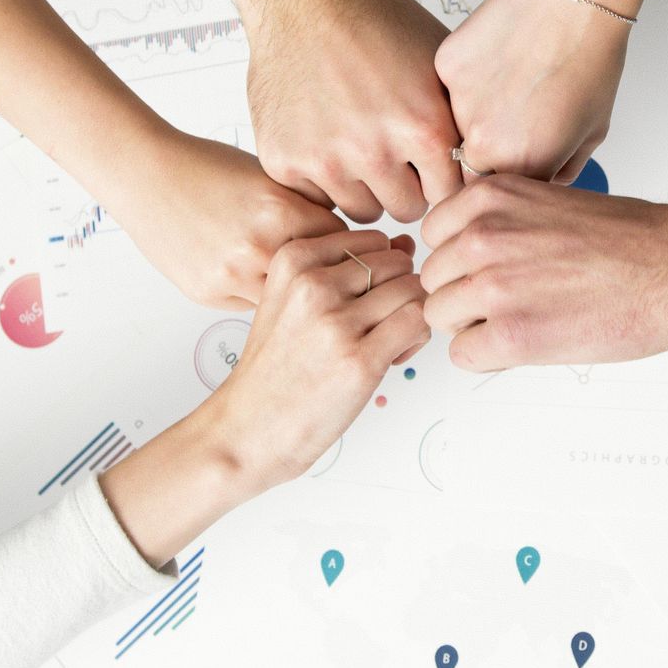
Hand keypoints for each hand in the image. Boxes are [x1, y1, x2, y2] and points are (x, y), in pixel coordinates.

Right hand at [119, 132, 346, 309]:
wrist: (145, 174)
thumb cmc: (204, 166)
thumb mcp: (268, 175)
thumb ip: (306, 206)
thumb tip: (340, 235)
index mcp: (281, 209)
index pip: (342, 241)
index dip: (345, 243)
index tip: (346, 246)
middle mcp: (258, 246)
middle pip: (319, 275)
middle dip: (324, 272)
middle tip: (324, 268)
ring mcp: (232, 275)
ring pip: (287, 299)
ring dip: (291, 290)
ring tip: (288, 274)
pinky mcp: (209, 293)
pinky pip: (253, 305)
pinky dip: (257, 293)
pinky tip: (249, 273)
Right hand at [181, 0, 462, 223]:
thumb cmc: (372, 20)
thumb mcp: (440, 64)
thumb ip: (460, 119)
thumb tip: (489, 158)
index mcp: (424, 128)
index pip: (450, 195)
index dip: (441, 179)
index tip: (432, 167)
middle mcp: (376, 150)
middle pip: (407, 209)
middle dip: (405, 187)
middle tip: (394, 155)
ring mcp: (327, 160)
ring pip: (361, 210)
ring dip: (364, 187)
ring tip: (360, 145)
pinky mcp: (285, 161)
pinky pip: (316, 198)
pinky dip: (322, 178)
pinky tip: (325, 139)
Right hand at [206, 229, 430, 482]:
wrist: (250, 427)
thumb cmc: (276, 368)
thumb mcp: (293, 300)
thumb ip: (346, 269)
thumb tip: (405, 244)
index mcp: (292, 259)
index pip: (373, 239)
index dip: (382, 269)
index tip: (366, 299)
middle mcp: (313, 284)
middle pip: (397, 263)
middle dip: (400, 291)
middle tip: (381, 325)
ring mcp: (336, 322)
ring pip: (412, 290)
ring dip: (411, 315)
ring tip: (387, 342)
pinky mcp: (360, 359)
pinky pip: (418, 322)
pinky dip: (416, 337)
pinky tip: (392, 356)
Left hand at [420, 175, 667, 369]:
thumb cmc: (631, 239)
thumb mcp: (547, 202)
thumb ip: (497, 222)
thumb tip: (463, 252)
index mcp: (489, 197)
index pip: (433, 238)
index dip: (461, 260)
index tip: (489, 270)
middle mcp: (482, 236)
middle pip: (433, 280)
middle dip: (465, 295)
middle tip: (515, 301)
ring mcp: (492, 286)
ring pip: (440, 318)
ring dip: (475, 326)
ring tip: (526, 319)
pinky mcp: (511, 334)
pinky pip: (463, 355)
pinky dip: (491, 356)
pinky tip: (530, 342)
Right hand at [434, 0, 627, 182]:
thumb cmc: (590, 59)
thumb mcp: (591, 134)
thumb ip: (559, 171)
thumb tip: (539, 184)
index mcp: (520, 167)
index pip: (496, 193)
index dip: (509, 173)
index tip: (519, 154)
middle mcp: (482, 143)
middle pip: (470, 164)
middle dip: (489, 147)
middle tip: (516, 114)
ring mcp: (458, 105)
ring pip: (455, 124)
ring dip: (476, 112)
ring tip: (511, 80)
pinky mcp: (445, 68)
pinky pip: (449, 87)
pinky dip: (469, 78)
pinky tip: (499, 57)